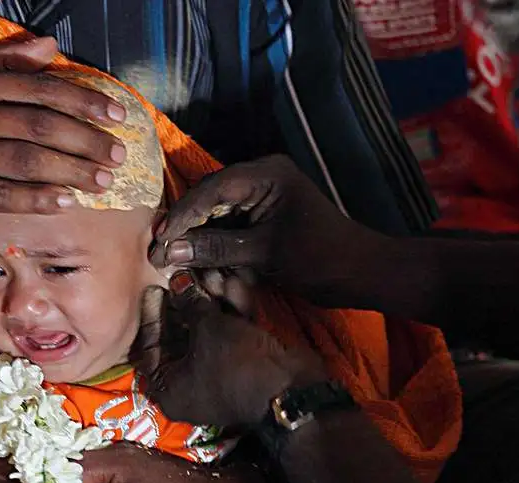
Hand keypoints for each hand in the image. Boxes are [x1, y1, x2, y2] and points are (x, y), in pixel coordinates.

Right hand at [0, 37, 126, 224]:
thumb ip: (3, 63)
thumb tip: (50, 45)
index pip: (37, 88)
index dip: (83, 101)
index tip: (118, 116)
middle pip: (37, 124)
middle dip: (86, 140)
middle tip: (119, 154)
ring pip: (25, 161)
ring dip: (71, 171)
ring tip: (103, 180)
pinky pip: (2, 195)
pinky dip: (37, 198)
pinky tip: (67, 200)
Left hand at [132, 272, 327, 425]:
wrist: (292, 388)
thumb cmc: (237, 364)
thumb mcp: (208, 328)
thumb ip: (189, 301)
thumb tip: (177, 279)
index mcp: (169, 390)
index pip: (150, 348)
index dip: (152, 315)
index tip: (154, 288)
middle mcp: (190, 386)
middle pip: (180, 336)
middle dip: (187, 302)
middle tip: (185, 275)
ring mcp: (218, 375)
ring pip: (209, 333)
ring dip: (212, 302)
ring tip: (213, 272)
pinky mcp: (243, 365)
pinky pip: (231, 337)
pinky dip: (232, 313)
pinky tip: (236, 283)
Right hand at [150, 155, 383, 306]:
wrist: (360, 273)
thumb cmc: (320, 258)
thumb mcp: (265, 253)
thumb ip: (216, 248)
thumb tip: (170, 251)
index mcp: (266, 174)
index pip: (211, 190)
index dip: (180, 216)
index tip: (158, 242)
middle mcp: (261, 177)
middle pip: (209, 198)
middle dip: (185, 226)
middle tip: (159, 253)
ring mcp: (262, 196)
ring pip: (216, 213)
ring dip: (198, 237)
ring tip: (174, 259)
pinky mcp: (263, 216)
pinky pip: (229, 225)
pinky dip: (215, 244)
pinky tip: (199, 262)